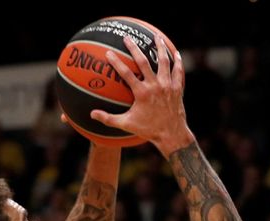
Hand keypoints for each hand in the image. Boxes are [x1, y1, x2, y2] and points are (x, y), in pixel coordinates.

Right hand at [91, 35, 191, 153]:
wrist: (172, 135)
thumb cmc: (148, 130)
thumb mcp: (127, 124)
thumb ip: (108, 119)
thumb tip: (91, 115)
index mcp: (142, 93)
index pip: (126, 73)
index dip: (116, 62)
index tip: (108, 52)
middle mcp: (155, 86)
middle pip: (143, 62)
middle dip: (134, 48)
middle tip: (127, 37)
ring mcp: (168, 86)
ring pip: (164, 62)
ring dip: (159, 48)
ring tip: (156, 36)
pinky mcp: (178, 88)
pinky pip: (178, 71)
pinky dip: (177, 61)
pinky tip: (175, 52)